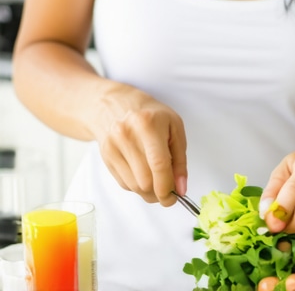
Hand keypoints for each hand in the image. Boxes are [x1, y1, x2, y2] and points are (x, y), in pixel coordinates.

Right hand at [91, 85, 186, 205]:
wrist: (116, 105)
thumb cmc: (152, 115)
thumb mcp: (174, 127)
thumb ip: (180, 159)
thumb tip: (181, 188)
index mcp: (148, 123)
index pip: (158, 163)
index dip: (167, 186)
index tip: (174, 198)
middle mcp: (126, 134)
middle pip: (145, 180)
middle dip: (159, 192)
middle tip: (169, 191)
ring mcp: (112, 146)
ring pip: (134, 186)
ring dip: (149, 191)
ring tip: (157, 180)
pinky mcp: (105, 157)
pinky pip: (124, 184)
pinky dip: (137, 185)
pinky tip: (143, 172)